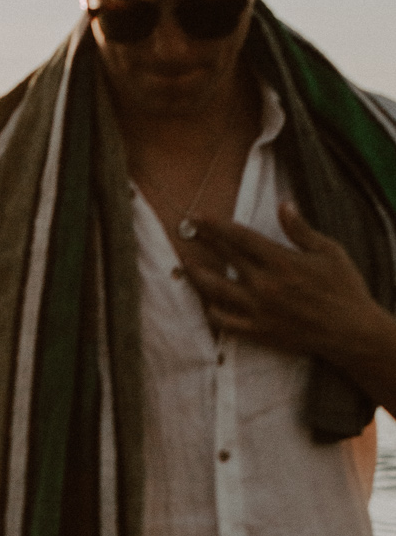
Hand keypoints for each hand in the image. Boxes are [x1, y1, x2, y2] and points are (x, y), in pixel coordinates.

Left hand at [181, 203, 387, 368]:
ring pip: (217, 292)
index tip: (200, 217)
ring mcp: (258, 310)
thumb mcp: (328, 251)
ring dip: (199, 277)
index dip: (217, 226)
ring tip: (187, 266)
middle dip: (204, 242)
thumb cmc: (343, 288)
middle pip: (225, 259)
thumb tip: (284, 204)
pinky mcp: (258, 332)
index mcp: (281, 261)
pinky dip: (213, 312)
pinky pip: (225, 322)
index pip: (240, 238)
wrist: (349, 331)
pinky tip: (207, 303)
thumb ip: (300, 229)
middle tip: (187, 231)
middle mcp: (265, 285)